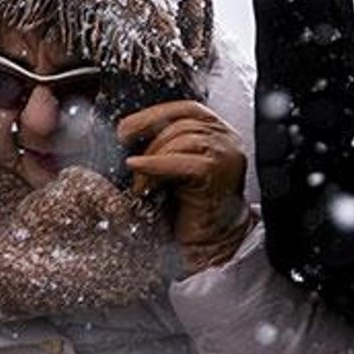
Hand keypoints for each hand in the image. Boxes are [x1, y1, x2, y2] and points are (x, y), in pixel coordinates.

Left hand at [118, 101, 253, 273]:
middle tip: (131, 168)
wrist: (210, 244)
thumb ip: (163, 145)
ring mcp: (227, 155)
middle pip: (180, 124)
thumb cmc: (190, 210)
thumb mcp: (173, 167)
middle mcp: (228, 140)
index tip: (126, 130)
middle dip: (148, 143)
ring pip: (180, 140)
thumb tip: (125, 131)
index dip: (152, 115)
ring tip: (143, 187)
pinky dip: (154, 165)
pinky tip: (139, 170)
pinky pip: (180, 161)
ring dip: (151, 160)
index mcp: (219, 134)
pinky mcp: (217, 173)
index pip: (186, 109)